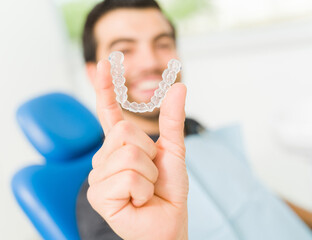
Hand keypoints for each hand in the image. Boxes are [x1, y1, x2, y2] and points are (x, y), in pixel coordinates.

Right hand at [87, 60, 188, 239]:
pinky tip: (137, 201)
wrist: (169, 221)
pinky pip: (128, 177)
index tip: (106, 62)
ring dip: (148, 175)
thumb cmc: (168, 190)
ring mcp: (99, 176)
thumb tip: (179, 87)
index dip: (106, 87)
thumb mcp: (173, 150)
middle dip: (149, 154)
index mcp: (120, 146)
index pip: (109, 111)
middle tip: (150, 175)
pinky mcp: (99, 195)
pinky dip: (143, 190)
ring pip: (128, 155)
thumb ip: (172, 120)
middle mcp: (104, 158)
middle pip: (125, 132)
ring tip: (145, 190)